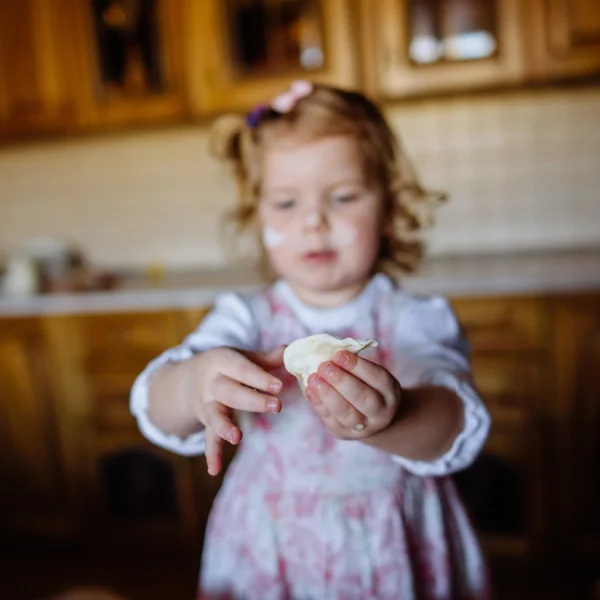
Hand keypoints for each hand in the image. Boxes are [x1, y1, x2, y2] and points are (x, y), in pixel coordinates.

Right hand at [189, 346, 284, 474]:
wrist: (188, 379)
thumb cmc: (226, 367)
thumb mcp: (242, 357)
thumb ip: (264, 359)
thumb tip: (289, 350)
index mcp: (222, 362)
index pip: (242, 369)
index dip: (260, 378)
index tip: (279, 386)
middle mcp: (211, 383)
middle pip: (231, 393)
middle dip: (253, 400)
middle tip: (277, 406)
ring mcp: (206, 404)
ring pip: (215, 416)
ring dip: (225, 427)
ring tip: (236, 437)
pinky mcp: (205, 422)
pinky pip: (207, 438)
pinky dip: (211, 454)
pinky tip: (214, 470)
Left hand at [304, 350, 400, 439]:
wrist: (371, 418)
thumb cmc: (367, 386)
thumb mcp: (370, 375)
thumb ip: (354, 365)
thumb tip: (328, 352)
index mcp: (390, 392)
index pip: (378, 378)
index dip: (358, 366)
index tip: (339, 354)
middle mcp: (381, 412)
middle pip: (364, 399)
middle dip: (342, 381)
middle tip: (324, 367)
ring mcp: (363, 427)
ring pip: (347, 414)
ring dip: (328, 395)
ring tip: (314, 379)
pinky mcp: (344, 434)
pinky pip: (331, 420)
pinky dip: (318, 404)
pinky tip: (310, 390)